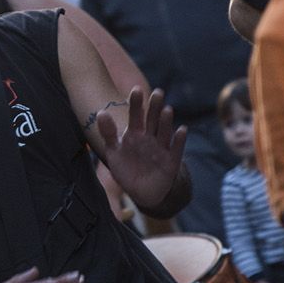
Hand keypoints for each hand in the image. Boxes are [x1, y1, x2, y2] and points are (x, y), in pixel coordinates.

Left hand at [96, 88, 187, 213]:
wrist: (142, 193)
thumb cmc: (127, 170)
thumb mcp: (114, 152)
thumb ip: (108, 133)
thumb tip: (101, 112)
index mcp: (135, 134)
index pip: (136, 115)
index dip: (136, 103)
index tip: (136, 90)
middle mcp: (150, 138)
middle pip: (153, 120)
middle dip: (155, 107)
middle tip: (157, 92)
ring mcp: (161, 149)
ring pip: (164, 132)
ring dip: (166, 122)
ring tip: (167, 110)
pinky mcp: (171, 162)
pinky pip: (176, 149)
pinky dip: (179, 140)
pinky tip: (182, 130)